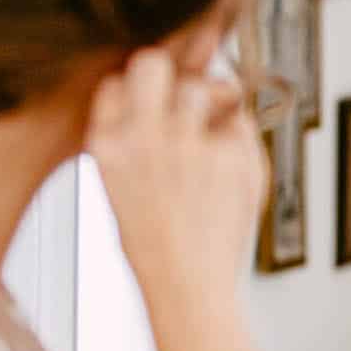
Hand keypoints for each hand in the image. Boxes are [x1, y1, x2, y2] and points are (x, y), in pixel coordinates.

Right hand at [85, 48, 269, 302]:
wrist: (188, 287)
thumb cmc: (158, 245)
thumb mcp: (121, 186)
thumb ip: (135, 137)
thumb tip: (165, 94)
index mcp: (107, 145)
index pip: (116, 82)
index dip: (141, 88)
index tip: (158, 100)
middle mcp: (142, 136)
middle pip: (153, 63)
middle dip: (174, 75)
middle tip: (193, 97)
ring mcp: (188, 142)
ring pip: (203, 86)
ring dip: (214, 101)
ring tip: (217, 137)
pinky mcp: (231, 153)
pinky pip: (243, 122)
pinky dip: (243, 141)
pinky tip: (231, 173)